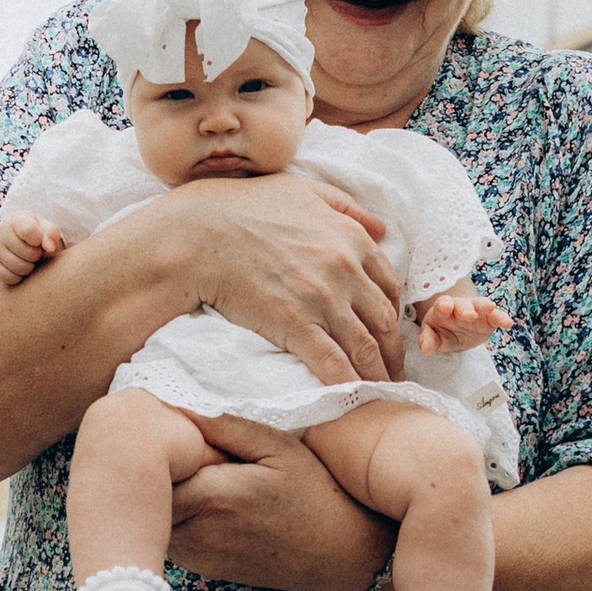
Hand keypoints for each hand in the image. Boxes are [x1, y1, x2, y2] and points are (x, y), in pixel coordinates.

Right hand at [0, 212, 62, 289]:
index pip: (29, 231)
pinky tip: (18, 267)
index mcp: (16, 220)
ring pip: (20, 268)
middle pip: (29, 253)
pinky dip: (19, 276)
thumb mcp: (46, 229)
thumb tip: (49, 247)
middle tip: (34, 251)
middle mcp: (0, 232)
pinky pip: (11, 278)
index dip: (40, 240)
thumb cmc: (36, 234)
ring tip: (27, 259)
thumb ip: (51, 233)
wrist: (17, 240)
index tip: (39, 240)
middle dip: (37, 255)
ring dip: (29, 267)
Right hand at [168, 168, 404, 383]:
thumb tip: (381, 227)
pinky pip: (333, 364)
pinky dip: (348, 385)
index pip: (389, 285)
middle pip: (384, 321)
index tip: (391, 332)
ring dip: (377, 375)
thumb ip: (346, 206)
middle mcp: (346, 270)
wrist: (197, 234)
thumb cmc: (243, 207)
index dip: (393, 313)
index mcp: (351, 238)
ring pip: (365, 347)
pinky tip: (353, 400)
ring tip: (380, 393)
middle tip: (394, 373)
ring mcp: (323, 300)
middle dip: (393, 352)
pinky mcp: (296, 326)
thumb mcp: (303, 190)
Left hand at [168, 417, 393, 590]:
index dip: (150, 449)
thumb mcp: (279, 448)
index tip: (163, 432)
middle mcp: (198, 533)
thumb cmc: (317, 495)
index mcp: (213, 496)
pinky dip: (175, 517)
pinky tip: (199, 499)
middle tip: (169, 448)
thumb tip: (178, 405)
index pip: (150, 472)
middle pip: (146, 499)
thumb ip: (225, 426)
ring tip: (186, 472)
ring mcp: (200, 557)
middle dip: (151, 473)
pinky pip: (172, 538)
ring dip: (162, 496)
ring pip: (155, 520)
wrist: (343, 555)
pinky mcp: (205, 569)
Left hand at [415, 284, 509, 351]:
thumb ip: (428, 341)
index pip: (442, 304)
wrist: (457, 332)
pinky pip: (496, 317)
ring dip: (484, 306)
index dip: (444, 305)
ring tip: (490, 307)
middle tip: (469, 315)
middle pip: (463, 305)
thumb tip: (426, 348)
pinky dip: (502, 318)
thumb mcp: (433, 338)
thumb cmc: (442, 332)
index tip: (445, 307)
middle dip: (466, 308)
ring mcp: (476, 311)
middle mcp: (460, 307)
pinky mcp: (489, 320)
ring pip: (480, 305)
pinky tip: (508, 323)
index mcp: (443, 309)